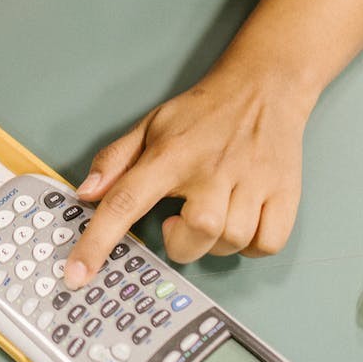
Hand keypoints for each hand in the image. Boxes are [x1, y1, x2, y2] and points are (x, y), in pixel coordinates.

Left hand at [63, 71, 314, 288]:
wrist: (263, 87)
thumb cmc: (203, 113)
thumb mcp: (150, 126)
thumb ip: (114, 160)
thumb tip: (86, 193)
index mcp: (171, 155)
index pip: (125, 202)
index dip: (97, 243)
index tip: (77, 274)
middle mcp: (213, 170)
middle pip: (197, 234)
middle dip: (182, 243)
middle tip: (178, 222)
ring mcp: (253, 182)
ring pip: (233, 241)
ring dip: (217, 243)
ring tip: (212, 214)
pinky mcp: (284, 193)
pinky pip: (267, 244)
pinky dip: (253, 245)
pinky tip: (242, 222)